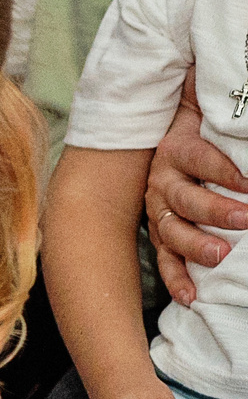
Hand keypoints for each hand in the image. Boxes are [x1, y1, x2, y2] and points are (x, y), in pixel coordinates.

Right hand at [148, 89, 247, 305]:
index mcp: (176, 148)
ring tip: (220, 255)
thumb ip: (229, 108)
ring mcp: (158, 208)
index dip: (226, 171)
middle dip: (215, 211)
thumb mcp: (212, 109)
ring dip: (196, 244)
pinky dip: (176, 277)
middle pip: (184, 198)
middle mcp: (162, 179)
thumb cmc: (202, 121)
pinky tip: (190, 295)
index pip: (202, 158)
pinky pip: (165, 256)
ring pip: (172, 229)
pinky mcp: (161, 229)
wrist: (172, 127)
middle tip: (244, 220)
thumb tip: (238, 103)